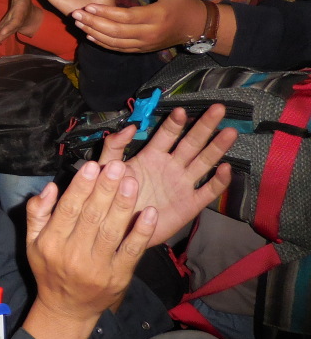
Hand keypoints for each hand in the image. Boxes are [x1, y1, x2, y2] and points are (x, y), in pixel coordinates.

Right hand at [25, 161, 155, 328]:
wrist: (67, 309)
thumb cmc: (49, 269)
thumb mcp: (31, 242)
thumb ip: (37, 213)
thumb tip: (50, 188)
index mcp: (51, 243)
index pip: (68, 209)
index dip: (81, 187)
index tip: (93, 166)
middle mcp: (73, 255)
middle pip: (92, 217)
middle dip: (105, 189)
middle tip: (117, 165)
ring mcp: (98, 267)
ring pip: (112, 231)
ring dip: (124, 204)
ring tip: (131, 180)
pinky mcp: (119, 277)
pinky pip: (132, 251)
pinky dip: (141, 232)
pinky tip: (149, 212)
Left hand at [70, 0, 208, 52]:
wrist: (195, 26)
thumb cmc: (182, 0)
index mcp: (157, 15)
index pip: (126, 17)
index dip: (106, 12)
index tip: (89, 5)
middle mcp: (150, 33)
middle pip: (117, 32)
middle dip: (94, 23)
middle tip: (76, 13)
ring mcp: (145, 44)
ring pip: (115, 43)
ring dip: (94, 33)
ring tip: (77, 22)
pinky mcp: (141, 50)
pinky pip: (118, 49)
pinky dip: (103, 43)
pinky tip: (89, 33)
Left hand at [98, 103, 234, 244]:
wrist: (120, 229)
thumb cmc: (113, 195)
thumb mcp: (108, 168)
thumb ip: (114, 146)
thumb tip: (130, 126)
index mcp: (152, 156)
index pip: (166, 135)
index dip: (174, 123)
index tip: (181, 111)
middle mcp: (171, 166)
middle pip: (191, 142)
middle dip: (205, 126)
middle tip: (218, 108)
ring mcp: (182, 184)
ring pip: (204, 162)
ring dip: (217, 147)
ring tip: (230, 132)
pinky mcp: (190, 204)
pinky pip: (207, 191)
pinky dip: (218, 181)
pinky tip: (225, 169)